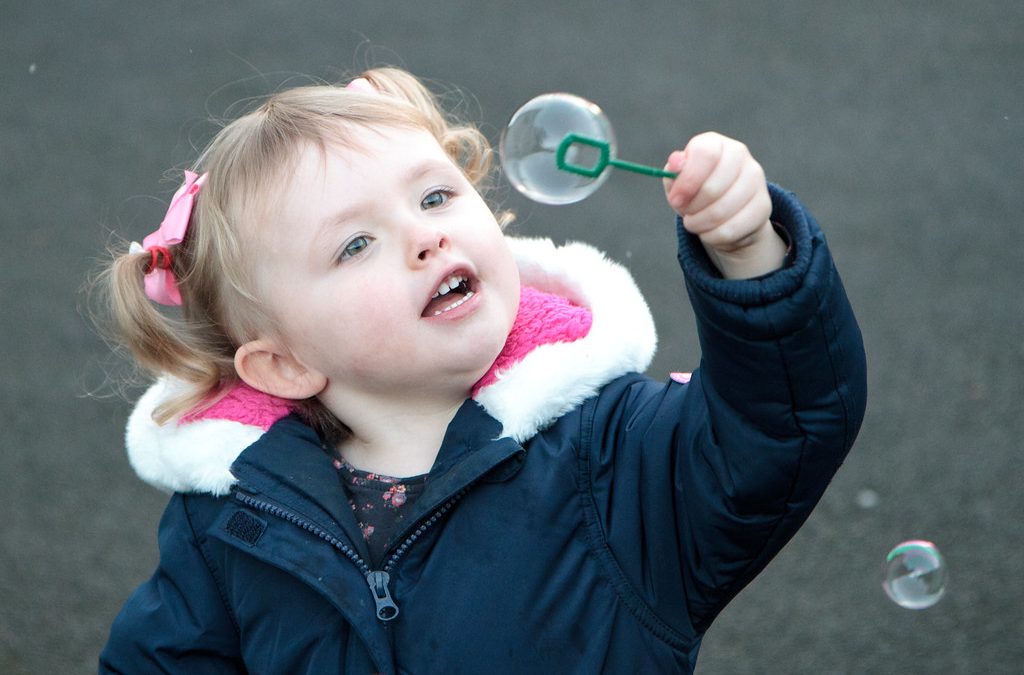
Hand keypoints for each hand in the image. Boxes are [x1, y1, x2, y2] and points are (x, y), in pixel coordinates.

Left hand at [663, 132, 786, 278]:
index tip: (675, 199)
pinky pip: (730, 230)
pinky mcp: (763, 207)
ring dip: (699, 224)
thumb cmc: (696, 191)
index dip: (687, 180)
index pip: (705, 154)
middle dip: (691, 207)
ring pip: (720, 212)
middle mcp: (741, 156)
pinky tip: (709, 231)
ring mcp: (756, 181)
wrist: (724, 212)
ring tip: (694, 222)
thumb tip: (675, 163)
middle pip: (712, 188)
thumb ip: (674, 172)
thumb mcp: (679, 181)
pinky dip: (712, 236)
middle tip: (684, 212)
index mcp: (717, 144)